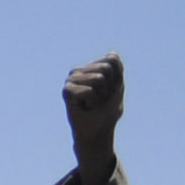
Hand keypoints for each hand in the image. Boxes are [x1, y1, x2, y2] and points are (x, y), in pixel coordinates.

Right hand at [65, 56, 124, 176]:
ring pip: (98, 79)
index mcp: (90, 68)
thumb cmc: (108, 110)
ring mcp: (71, 80)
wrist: (97, 131)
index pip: (111, 60)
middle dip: (109, 87)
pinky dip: (92, 101)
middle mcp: (78, 71)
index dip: (117, 78)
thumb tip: (112, 54)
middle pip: (105, 69)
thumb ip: (117, 68)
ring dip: (101, 96)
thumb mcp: (117, 86)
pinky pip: (89, 91)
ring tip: (92, 103)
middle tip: (100, 99)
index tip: (110, 90)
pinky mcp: (66, 91)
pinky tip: (84, 107)